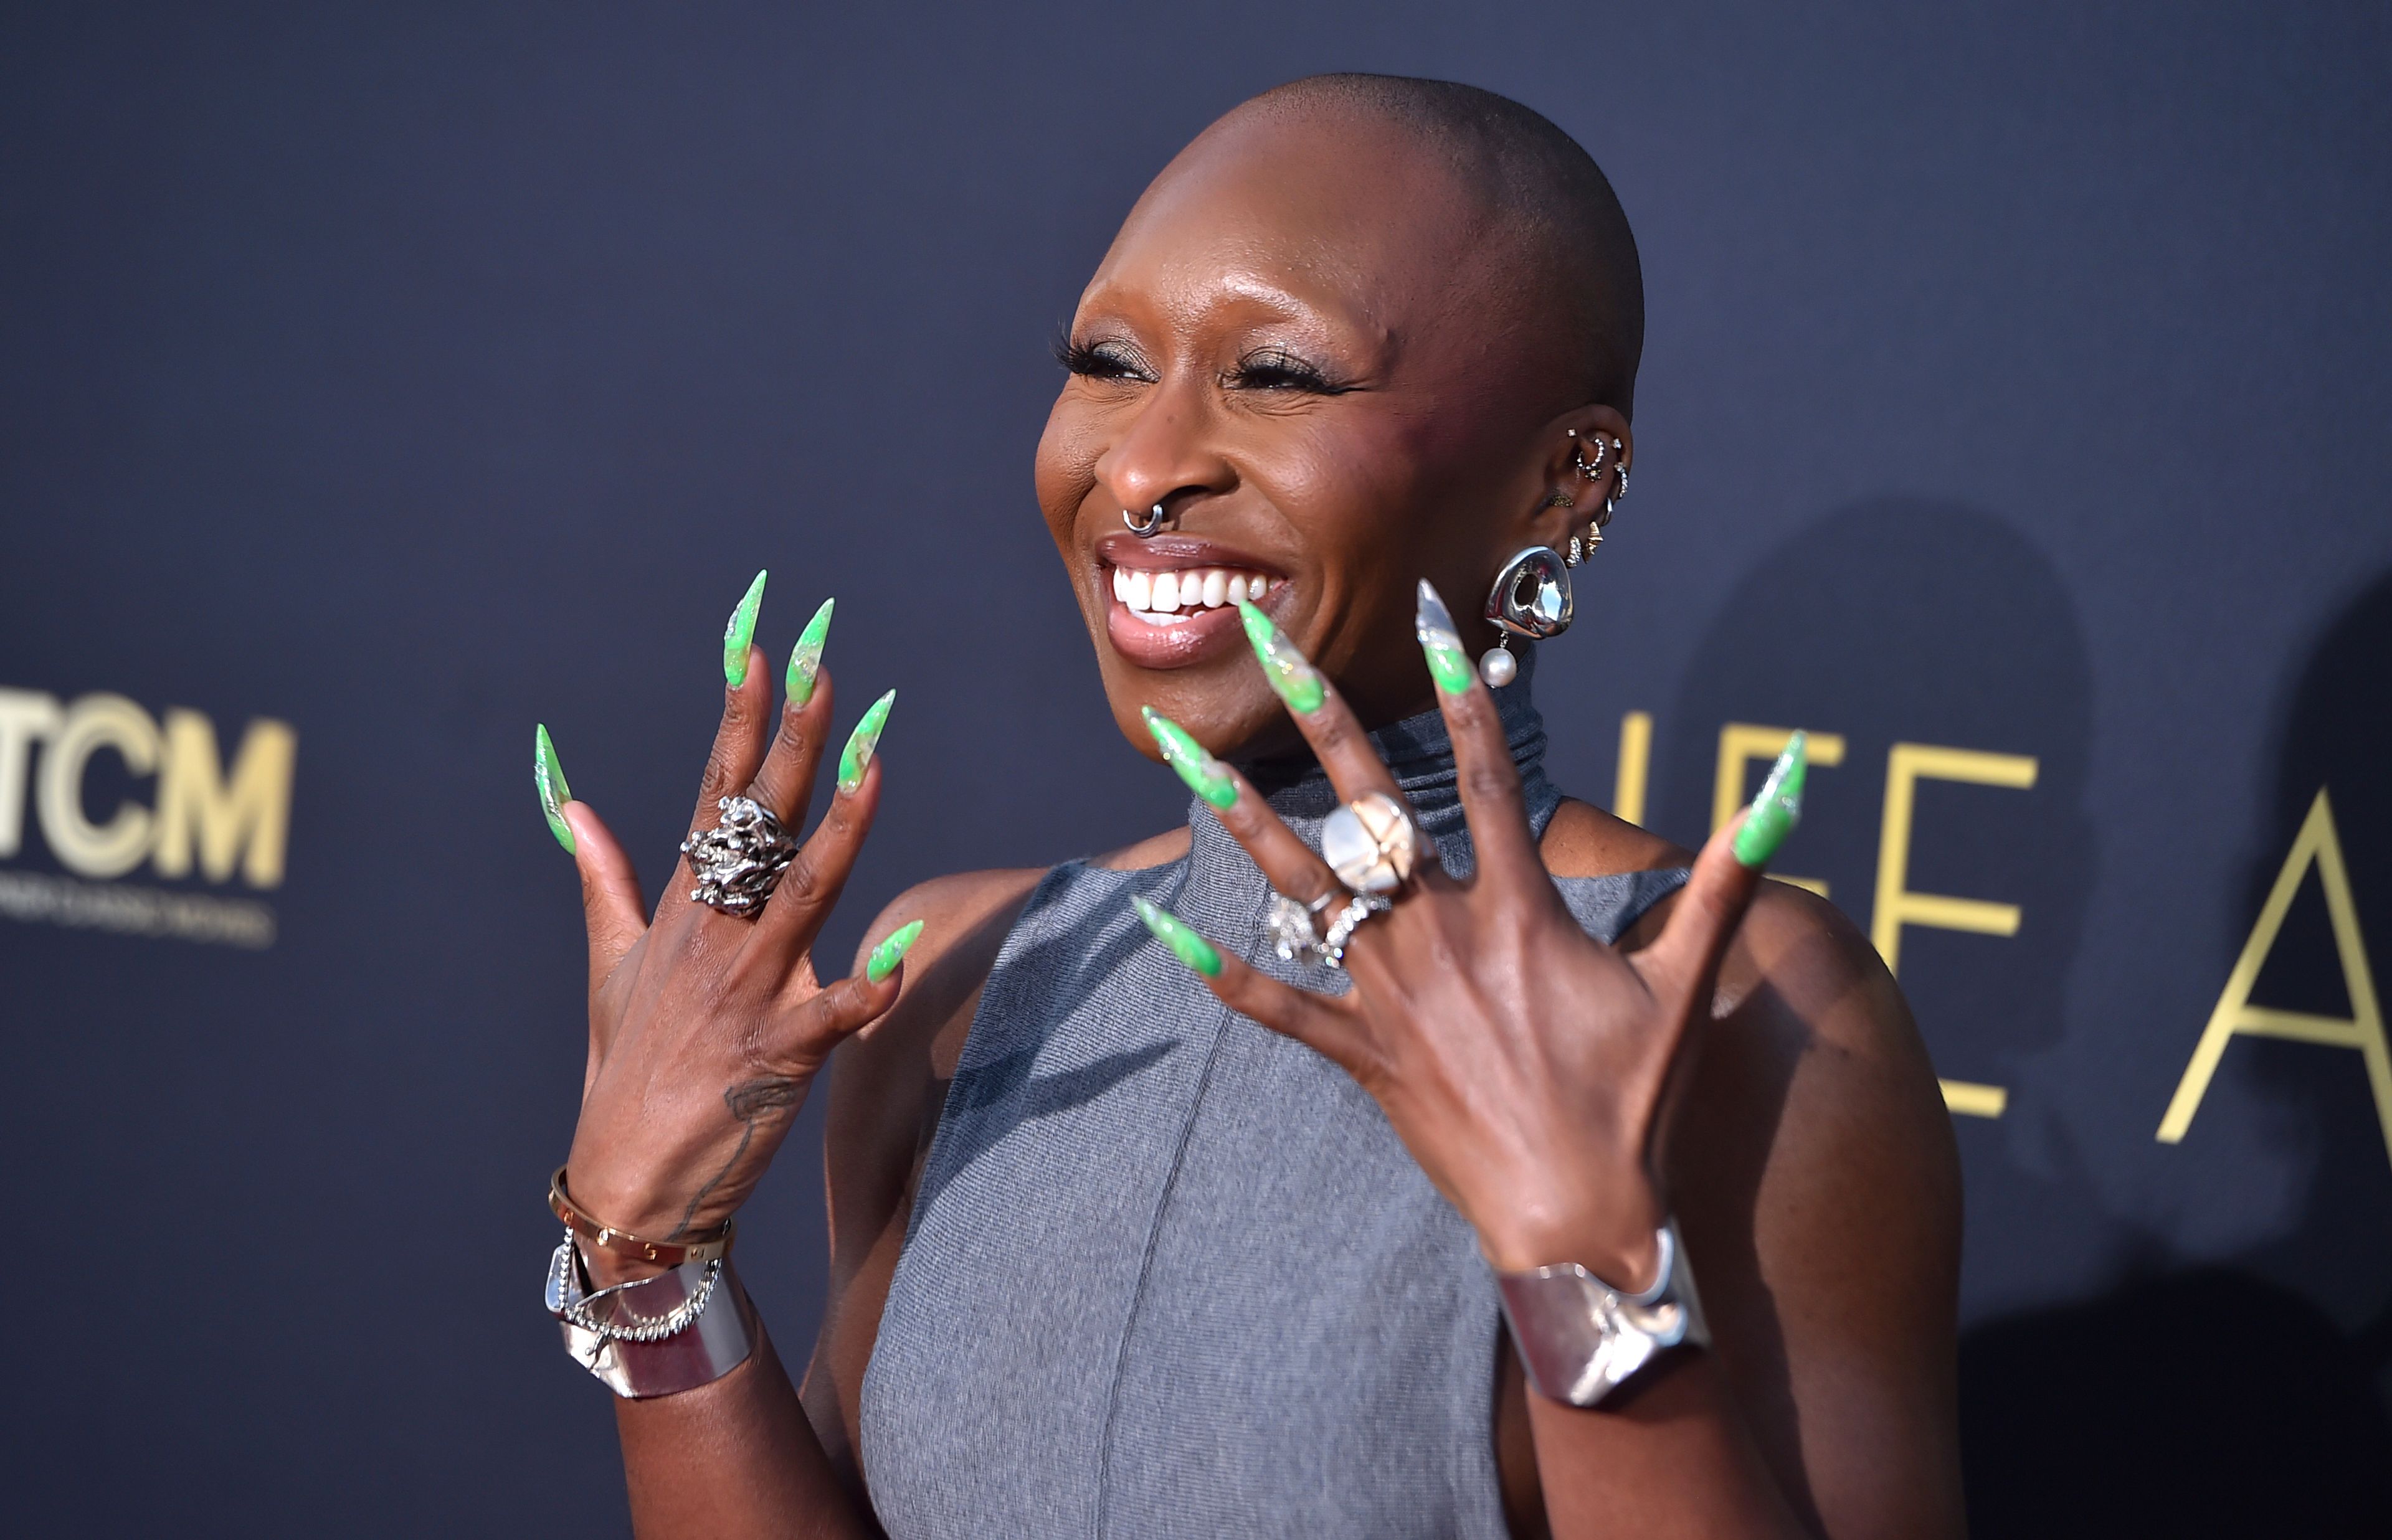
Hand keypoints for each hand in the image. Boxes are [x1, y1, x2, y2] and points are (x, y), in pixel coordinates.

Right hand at [535, 585, 919, 1281]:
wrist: (633, 1179)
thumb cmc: (628, 1067)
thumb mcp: (610, 965)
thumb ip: (603, 877)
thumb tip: (572, 801)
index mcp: (684, 907)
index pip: (716, 789)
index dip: (739, 713)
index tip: (758, 640)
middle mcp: (715, 934)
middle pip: (761, 819)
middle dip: (792, 736)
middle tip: (821, 660)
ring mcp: (746, 991)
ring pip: (803, 890)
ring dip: (842, 823)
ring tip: (873, 756)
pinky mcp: (778, 1053)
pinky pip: (832, 1014)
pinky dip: (865, 990)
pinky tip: (900, 958)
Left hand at [1135, 585, 1801, 1284]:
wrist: (1578, 1218)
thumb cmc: (1636, 1101)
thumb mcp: (1688, 982)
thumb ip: (1730, 878)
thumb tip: (1788, 788)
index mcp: (1519, 909)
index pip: (1488, 772)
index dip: (1461, 688)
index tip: (1432, 617)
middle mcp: (1443, 936)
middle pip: (1369, 805)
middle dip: (1316, 715)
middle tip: (1267, 639)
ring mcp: (1392, 996)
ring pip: (1300, 887)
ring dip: (1235, 813)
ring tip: (1175, 750)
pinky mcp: (1361, 1055)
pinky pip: (1278, 1009)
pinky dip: (1221, 973)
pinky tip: (1163, 927)